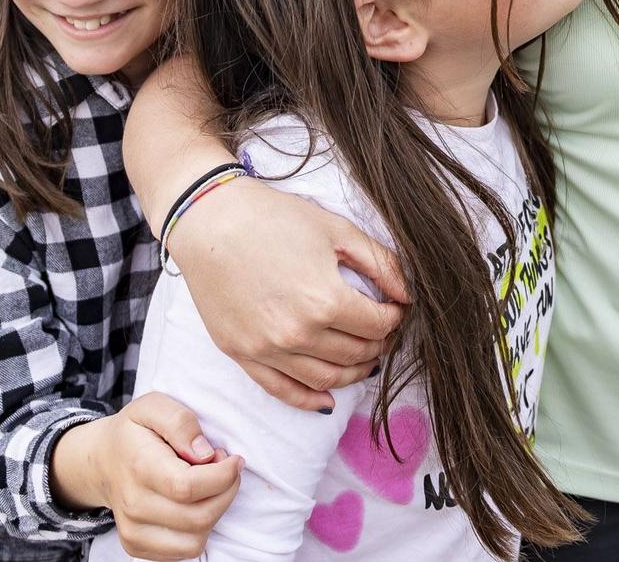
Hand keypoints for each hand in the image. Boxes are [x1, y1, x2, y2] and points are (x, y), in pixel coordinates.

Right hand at [52, 394, 240, 560]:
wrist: (99, 461)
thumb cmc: (133, 432)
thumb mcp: (153, 406)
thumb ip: (180, 421)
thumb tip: (205, 453)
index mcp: (140, 468)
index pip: (189, 487)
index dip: (223, 475)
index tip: (232, 458)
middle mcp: (134, 505)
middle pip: (200, 517)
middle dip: (226, 491)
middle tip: (223, 468)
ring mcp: (133, 531)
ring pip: (196, 540)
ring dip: (215, 512)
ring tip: (208, 485)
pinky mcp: (137, 546)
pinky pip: (185, 551)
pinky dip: (200, 530)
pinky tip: (194, 503)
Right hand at [169, 177, 407, 411]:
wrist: (210, 221)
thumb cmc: (274, 218)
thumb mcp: (337, 230)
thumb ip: (380, 263)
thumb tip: (408, 293)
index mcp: (325, 300)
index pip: (377, 325)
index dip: (394, 318)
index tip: (396, 309)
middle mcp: (297, 333)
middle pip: (354, 353)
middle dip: (378, 344)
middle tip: (384, 332)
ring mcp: (266, 349)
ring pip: (324, 379)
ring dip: (352, 374)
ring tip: (366, 360)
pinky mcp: (241, 354)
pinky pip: (281, 390)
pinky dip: (308, 399)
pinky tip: (327, 399)